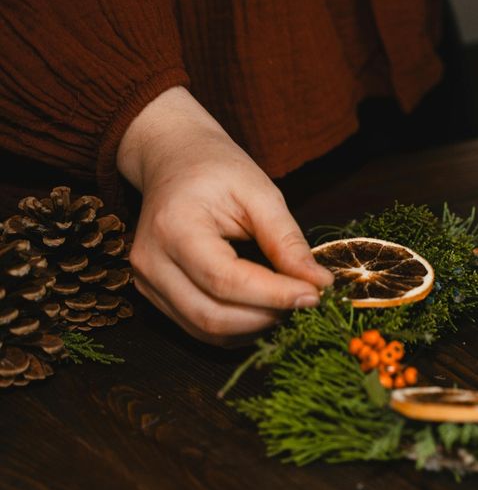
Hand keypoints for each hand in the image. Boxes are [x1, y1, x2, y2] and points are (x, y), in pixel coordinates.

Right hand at [118, 87, 331, 344]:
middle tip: (306, 300)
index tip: (315, 294)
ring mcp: (147, 282)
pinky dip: (238, 327)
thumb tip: (318, 283)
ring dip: (255, 327)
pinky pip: (199, 327)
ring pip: (205, 329)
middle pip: (212, 315)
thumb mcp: (261, 193)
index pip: (226, 280)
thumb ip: (286, 241)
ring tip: (287, 302)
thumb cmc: (217, 170)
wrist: (173, 160)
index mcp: (174, 228)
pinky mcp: (154, 295)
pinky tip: (264, 308)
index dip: (274, 295)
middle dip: (267, 316)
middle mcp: (151, 262)